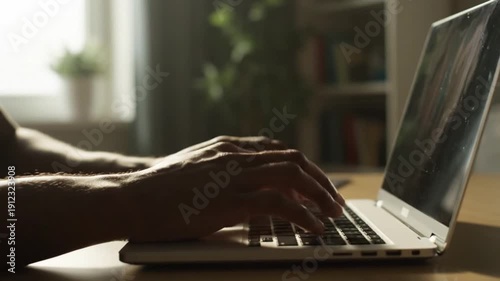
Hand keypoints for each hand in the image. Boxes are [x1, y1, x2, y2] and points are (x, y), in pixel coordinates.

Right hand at [123, 138, 344, 242]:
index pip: (278, 151)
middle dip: (320, 181)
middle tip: (334, 202)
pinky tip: (312, 228)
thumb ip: (223, 174)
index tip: (317, 185)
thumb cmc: (157, 190)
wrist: (129, 197)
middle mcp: (235, 155)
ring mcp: (232, 175)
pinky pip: (277, 204)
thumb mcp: (195, 172)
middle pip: (293, 161)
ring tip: (333, 215)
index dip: (303, 168)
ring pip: (291, 177)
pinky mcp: (227, 199)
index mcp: (228, 148)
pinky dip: (301, 216)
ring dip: (318, 197)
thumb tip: (247, 192)